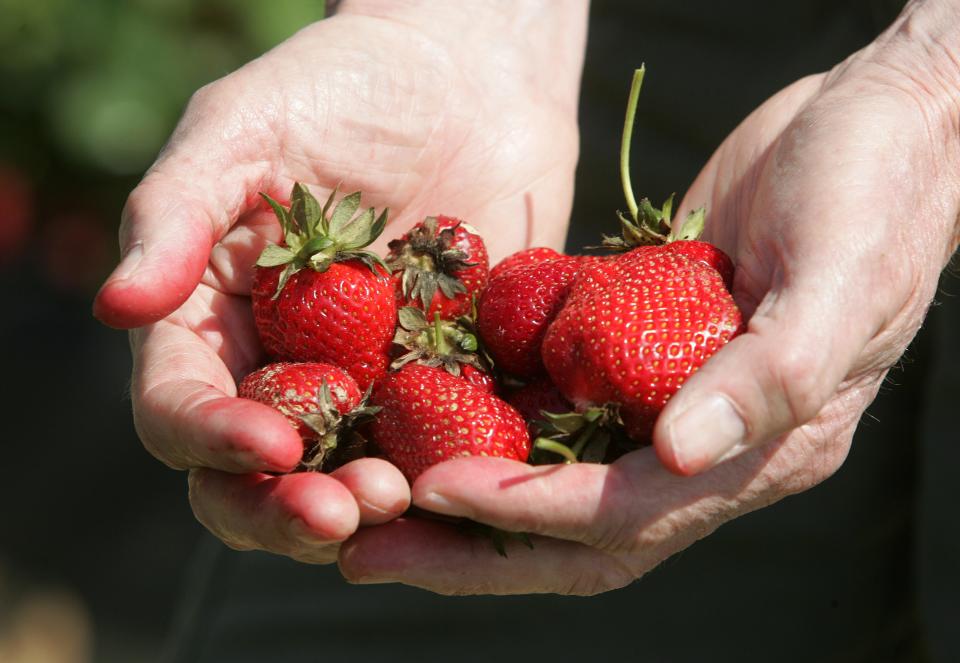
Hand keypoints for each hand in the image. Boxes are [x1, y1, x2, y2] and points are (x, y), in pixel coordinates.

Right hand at [93, 1, 586, 561]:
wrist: (463, 76)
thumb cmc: (338, 88)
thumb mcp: (244, 131)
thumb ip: (177, 214)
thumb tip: (114, 306)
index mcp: (214, 321)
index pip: (183, 408)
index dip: (212, 438)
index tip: (271, 441)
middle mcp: (285, 369)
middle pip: (259, 475)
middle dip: (287, 506)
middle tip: (340, 511)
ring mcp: (371, 384)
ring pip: (349, 480)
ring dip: (368, 510)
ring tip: (401, 497)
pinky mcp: (449, 381)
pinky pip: (447, 448)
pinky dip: (453, 475)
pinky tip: (475, 479)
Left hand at [338, 1, 959, 591]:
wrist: (877, 122)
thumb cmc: (878, 189)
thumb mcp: (842, 275)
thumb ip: (773, 374)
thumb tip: (684, 456)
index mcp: (766, 449)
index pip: (629, 512)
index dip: (530, 510)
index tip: (439, 491)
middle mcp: (707, 443)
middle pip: (575, 527)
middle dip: (472, 545)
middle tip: (368, 545)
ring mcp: (667, 397)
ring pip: (550, 471)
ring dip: (461, 491)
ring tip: (371, 494)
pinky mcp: (636, 347)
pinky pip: (552, 397)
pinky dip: (485, 415)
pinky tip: (419, 410)